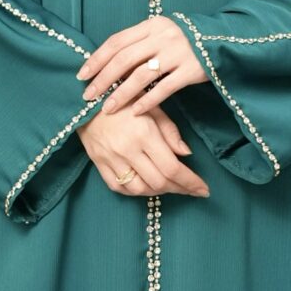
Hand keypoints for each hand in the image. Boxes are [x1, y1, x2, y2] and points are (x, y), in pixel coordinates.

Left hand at [77, 15, 204, 117]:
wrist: (223, 40)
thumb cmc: (185, 41)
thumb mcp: (162, 33)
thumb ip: (140, 43)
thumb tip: (107, 62)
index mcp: (152, 25)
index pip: (116, 41)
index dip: (97, 58)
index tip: (82, 75)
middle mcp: (163, 36)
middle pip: (124, 59)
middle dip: (103, 79)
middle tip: (88, 96)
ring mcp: (178, 52)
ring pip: (141, 75)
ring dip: (121, 94)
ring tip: (107, 109)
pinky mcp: (192, 70)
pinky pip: (164, 88)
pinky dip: (148, 101)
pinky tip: (135, 112)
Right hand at [78, 97, 208, 197]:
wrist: (86, 99)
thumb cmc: (124, 99)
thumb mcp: (152, 107)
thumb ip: (170, 132)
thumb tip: (186, 154)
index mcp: (144, 134)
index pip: (172, 167)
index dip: (190, 182)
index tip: (203, 189)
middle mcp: (127, 150)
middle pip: (159, 182)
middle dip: (179, 189)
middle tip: (191, 190)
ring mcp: (111, 159)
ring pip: (140, 189)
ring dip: (158, 192)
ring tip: (170, 186)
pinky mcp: (99, 164)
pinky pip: (119, 188)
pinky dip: (136, 191)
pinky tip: (147, 186)